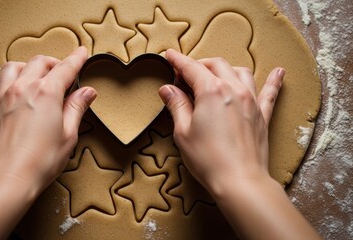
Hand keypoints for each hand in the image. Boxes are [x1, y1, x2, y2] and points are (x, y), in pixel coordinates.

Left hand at [0, 46, 95, 192]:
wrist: (7, 179)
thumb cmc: (41, 161)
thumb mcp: (68, 135)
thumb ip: (76, 109)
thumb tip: (88, 92)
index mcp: (47, 93)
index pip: (65, 69)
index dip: (76, 60)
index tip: (82, 53)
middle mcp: (23, 89)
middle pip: (39, 63)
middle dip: (52, 63)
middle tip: (61, 70)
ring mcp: (2, 98)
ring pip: (12, 68)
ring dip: (25, 65)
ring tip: (31, 71)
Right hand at [159, 50, 320, 239]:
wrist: (239, 181)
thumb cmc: (208, 159)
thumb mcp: (183, 132)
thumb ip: (177, 105)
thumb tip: (167, 89)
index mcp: (211, 91)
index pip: (191, 68)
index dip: (178, 61)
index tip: (169, 56)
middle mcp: (233, 89)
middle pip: (216, 65)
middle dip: (199, 64)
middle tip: (185, 74)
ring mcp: (250, 101)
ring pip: (240, 72)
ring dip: (225, 69)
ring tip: (216, 75)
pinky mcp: (262, 115)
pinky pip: (269, 92)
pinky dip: (273, 80)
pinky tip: (278, 72)